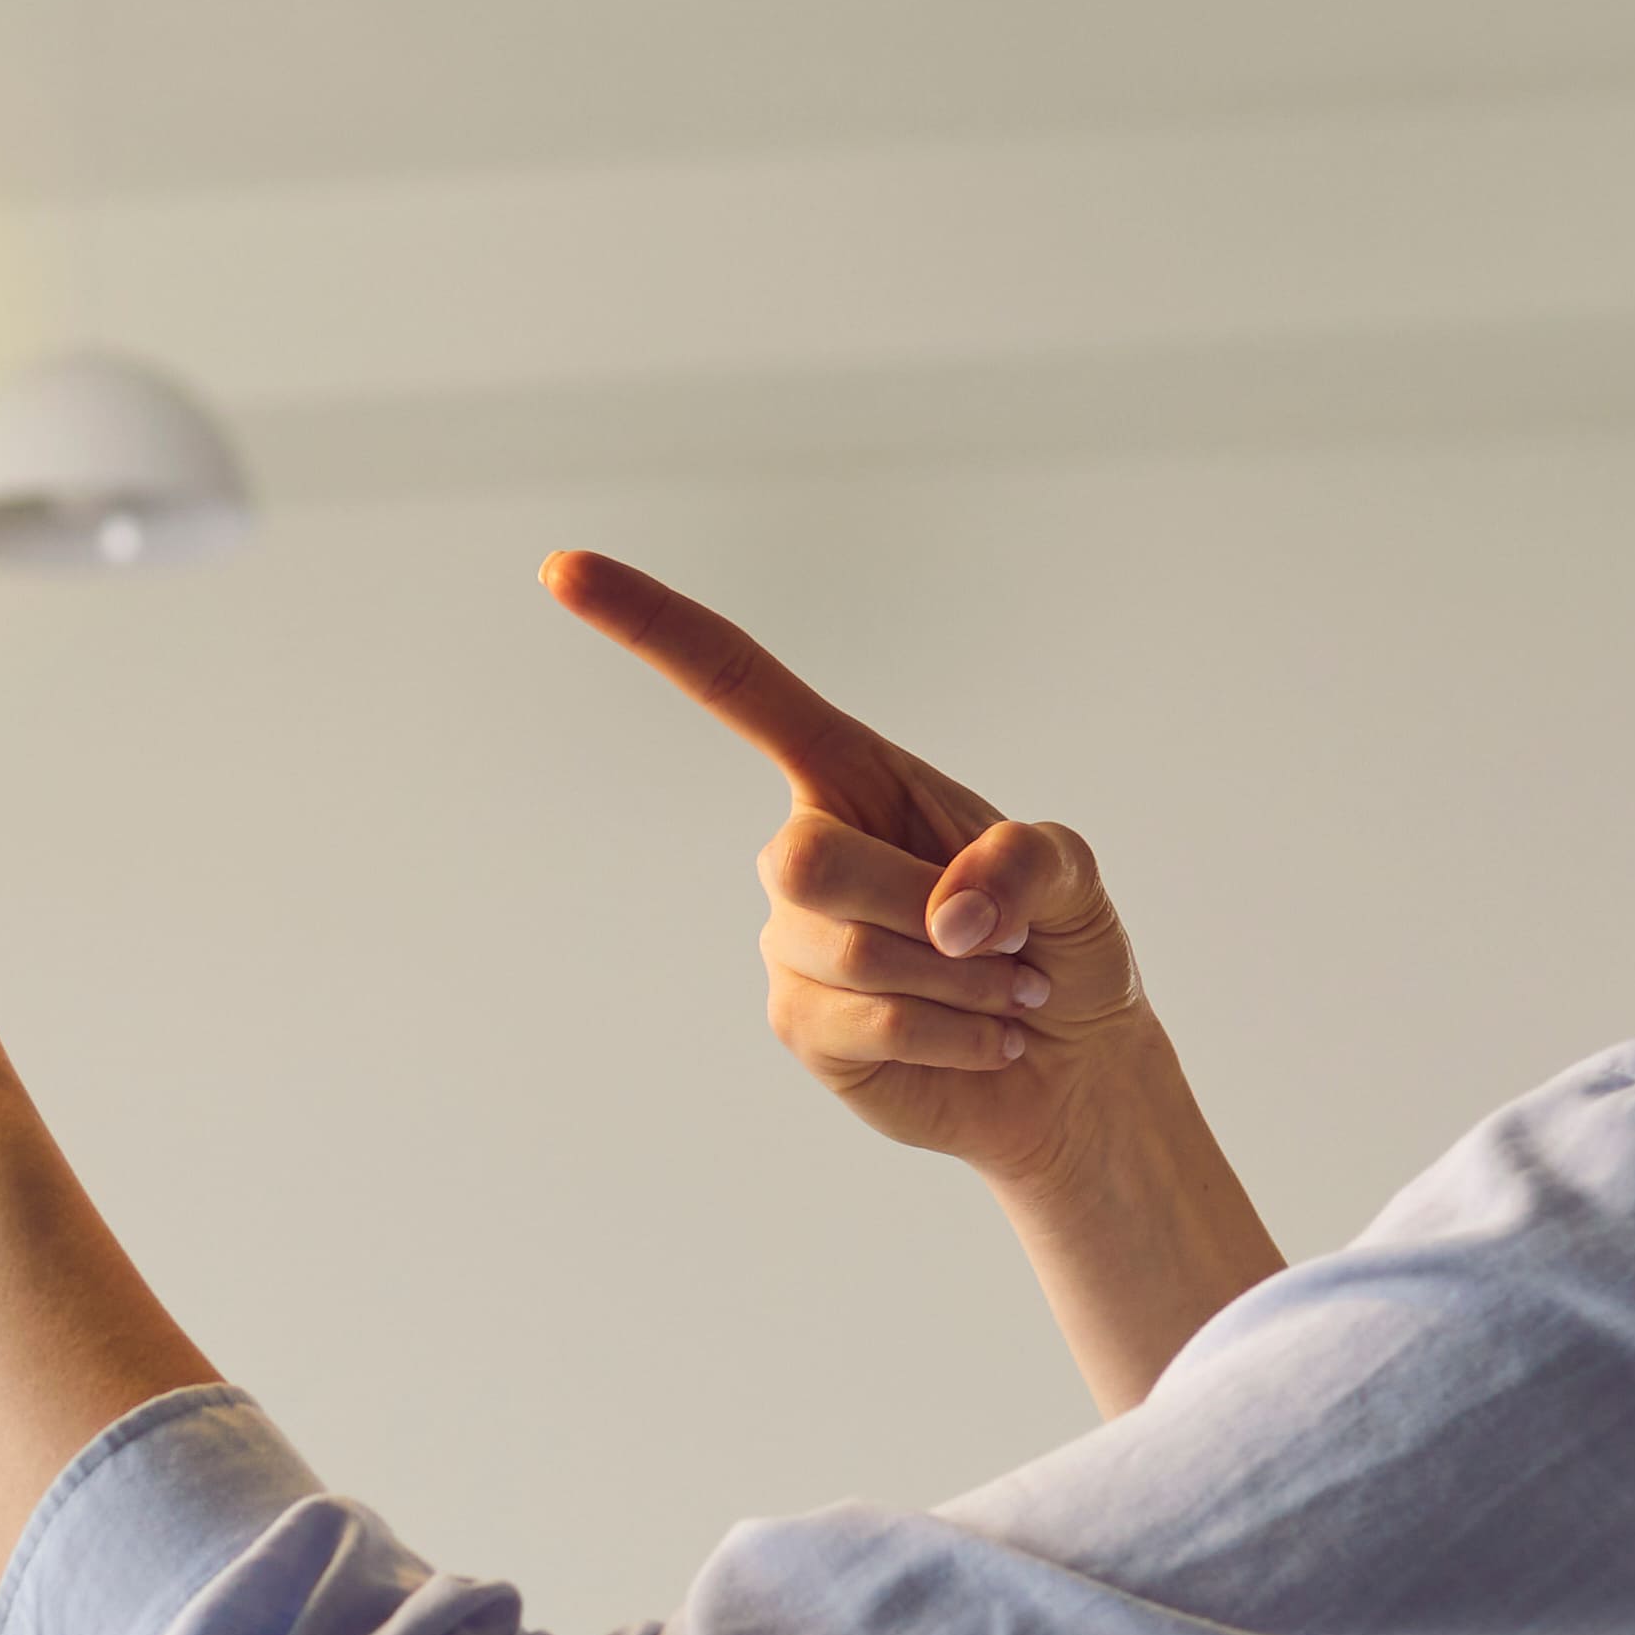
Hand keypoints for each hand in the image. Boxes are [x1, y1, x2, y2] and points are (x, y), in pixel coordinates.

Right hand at [545, 551, 1156, 1183]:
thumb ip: (1028, 860)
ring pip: (846, 949)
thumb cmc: (1059, 945)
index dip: (649, 626)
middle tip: (1004, 945)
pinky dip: (950, 1034)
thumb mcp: (1074, 875)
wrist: (1069, 1065)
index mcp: (850, 771)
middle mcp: (805, 846)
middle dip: (919, 906)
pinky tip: (985, 1042)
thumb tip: (952, 916)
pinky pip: (867, 1022)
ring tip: (1005, 995)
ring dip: (961, 982)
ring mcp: (791, 939)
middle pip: (803, 859)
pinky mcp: (799, 1023)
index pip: (734, 686)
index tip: (561, 570)